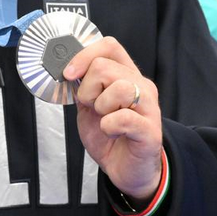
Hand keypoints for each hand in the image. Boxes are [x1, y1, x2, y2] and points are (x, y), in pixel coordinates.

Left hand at [63, 37, 163, 203]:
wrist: (126, 169)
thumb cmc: (111, 137)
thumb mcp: (89, 106)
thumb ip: (82, 86)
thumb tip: (67, 69)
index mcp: (126, 75)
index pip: (109, 46)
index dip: (84, 55)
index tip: (68, 73)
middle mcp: (140, 86)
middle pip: (105, 66)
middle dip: (87, 89)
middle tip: (93, 107)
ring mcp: (148, 107)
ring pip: (118, 88)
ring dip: (101, 107)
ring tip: (104, 120)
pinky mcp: (150, 130)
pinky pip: (123, 118)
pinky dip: (108, 126)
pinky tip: (111, 132)